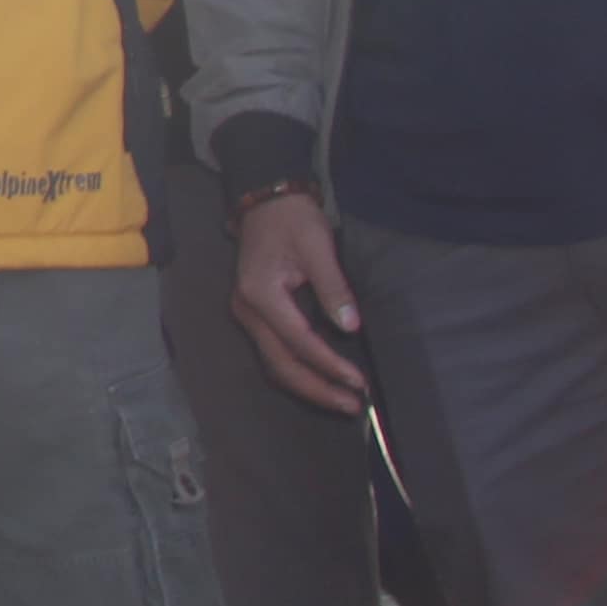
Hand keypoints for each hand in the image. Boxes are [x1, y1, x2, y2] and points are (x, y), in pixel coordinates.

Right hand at [231, 191, 371, 414]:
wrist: (265, 201)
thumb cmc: (293, 220)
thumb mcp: (318, 247)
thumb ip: (333, 288)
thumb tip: (351, 327)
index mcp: (261, 294)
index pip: (299, 340)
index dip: (330, 364)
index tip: (359, 381)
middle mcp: (247, 310)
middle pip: (281, 363)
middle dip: (317, 388)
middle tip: (353, 405)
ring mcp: (246, 315)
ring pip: (274, 364)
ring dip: (307, 386)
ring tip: (341, 400)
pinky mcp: (254, 315)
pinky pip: (274, 354)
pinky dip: (297, 372)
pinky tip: (321, 380)